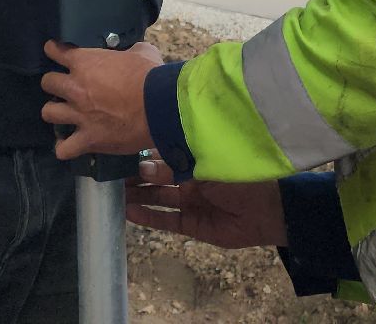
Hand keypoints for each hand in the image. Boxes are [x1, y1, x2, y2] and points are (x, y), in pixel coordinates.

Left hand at [40, 40, 160, 159]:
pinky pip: (63, 149)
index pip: (55, 51)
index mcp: (85, 63)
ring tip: (63, 114)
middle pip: (47, 83)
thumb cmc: (151, 76)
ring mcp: (79, 115)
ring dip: (55, 112)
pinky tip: (69, 144)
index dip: (54, 50)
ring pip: (48, 113)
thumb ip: (130, 51)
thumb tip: (132, 52)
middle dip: (54, 84)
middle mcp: (75, 88)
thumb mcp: (142, 52)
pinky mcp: (88, 139)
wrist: (160, 106)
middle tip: (65, 87)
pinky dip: (64, 147)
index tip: (55, 52)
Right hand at [126, 159, 287, 248]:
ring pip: (156, 198)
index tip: (118, 149)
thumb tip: (142, 165)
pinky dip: (148, 217)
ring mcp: (189, 202)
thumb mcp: (206, 166)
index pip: (162, 153)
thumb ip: (175, 167)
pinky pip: (165, 220)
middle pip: (155, 177)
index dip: (142, 153)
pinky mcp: (191, 225)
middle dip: (133, 175)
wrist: (268, 212)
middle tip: (107, 173)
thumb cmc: (241, 177)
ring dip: (136, 196)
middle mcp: (189, 179)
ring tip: (112, 193)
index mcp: (195, 158)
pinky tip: (128, 212)